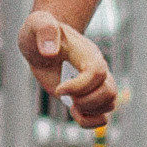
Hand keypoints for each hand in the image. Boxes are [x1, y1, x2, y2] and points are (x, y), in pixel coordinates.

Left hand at [21, 10, 115, 126]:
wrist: (41, 43)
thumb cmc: (39, 32)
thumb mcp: (37, 24)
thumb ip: (45, 30)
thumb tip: (50, 52)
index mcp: (88, 53)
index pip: (97, 73)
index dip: (79, 86)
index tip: (58, 89)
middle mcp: (97, 69)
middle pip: (110, 92)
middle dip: (86, 101)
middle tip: (64, 95)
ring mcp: (95, 84)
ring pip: (110, 104)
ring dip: (89, 111)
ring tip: (70, 103)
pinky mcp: (87, 98)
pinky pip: (102, 117)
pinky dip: (90, 121)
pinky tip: (73, 112)